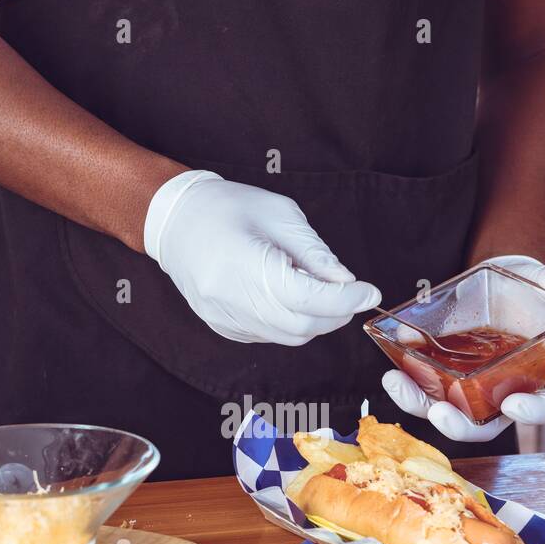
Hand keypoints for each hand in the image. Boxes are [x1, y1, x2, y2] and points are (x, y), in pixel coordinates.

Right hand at [144, 171, 380, 345]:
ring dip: (316, 320)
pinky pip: (270, 335)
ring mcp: (225, 319)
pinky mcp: (224, 328)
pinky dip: (291, 323)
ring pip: (289, 336)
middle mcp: (232, 300)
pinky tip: (290, 298)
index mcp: (247, 266)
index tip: (370, 292)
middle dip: (336, 313)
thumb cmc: (229, 207)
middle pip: (302, 325)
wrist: (174, 221)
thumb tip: (347, 282)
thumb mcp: (280, 215)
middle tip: (352, 294)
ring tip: (320, 291)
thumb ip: (315, 253)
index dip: (346, 299)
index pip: (308, 298)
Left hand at [380, 255, 544, 442]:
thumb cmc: (527, 293)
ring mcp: (469, 394)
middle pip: (483, 425)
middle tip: (439, 413)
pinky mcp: (443, 383)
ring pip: (446, 413)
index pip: (542, 406)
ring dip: (419, 405)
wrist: (496, 288)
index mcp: (539, 380)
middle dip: (459, 425)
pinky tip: (393, 368)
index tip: (513, 405)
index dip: (531, 411)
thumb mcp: (541, 284)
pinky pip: (424, 392)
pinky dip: (407, 384)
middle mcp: (502, 396)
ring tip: (398, 383)